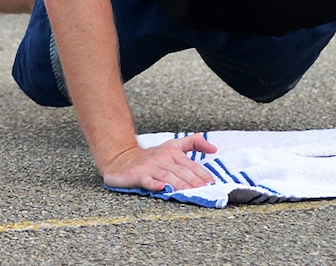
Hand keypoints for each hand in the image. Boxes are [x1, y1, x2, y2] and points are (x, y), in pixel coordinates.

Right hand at [100, 135, 218, 191]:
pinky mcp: (136, 175)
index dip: (201, 174)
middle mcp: (162, 159)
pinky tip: (160, 188)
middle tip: (204, 190)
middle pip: (180, 171)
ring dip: (178, 184)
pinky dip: (153, 184)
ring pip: (166, 176)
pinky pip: (146, 180)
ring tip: (189, 192)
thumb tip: (215, 148)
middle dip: (193, 181)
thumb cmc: (152, 156)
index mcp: (172, 152)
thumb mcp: (173, 146)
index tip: (212, 183)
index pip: (190, 165)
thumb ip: (194, 143)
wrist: (121, 158)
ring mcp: (149, 167)